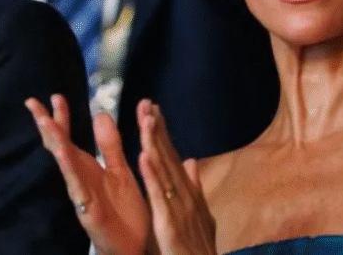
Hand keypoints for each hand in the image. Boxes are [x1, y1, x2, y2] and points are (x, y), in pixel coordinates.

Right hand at [26, 95, 148, 254]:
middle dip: (47, 125)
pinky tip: (63, 154)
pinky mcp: (89, 210)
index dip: (61, 117)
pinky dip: (70, 170)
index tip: (54, 96)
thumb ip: (110, 145)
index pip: (70, 137)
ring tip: (45, 121)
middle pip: (59, 146)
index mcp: (89, 167)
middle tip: (33, 103)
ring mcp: (81, 193)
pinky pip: (77, 187)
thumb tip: (101, 114)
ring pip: (64, 164)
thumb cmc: (127, 213)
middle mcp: (80, 178)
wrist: (137, 247)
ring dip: (55, 142)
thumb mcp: (120, 171)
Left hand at [137, 101, 216, 254]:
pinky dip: (153, 176)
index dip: (163, 133)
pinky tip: (144, 156)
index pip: (173, 157)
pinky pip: (159, 197)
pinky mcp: (170, 224)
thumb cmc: (198, 248)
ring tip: (146, 119)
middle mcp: (186, 196)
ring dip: (156, 144)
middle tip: (147, 103)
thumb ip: (195, 187)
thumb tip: (192, 160)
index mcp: (188, 194)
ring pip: (165, 171)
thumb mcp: (199, 215)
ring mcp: (179, 209)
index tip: (153, 109)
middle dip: (158, 130)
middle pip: (169, 157)